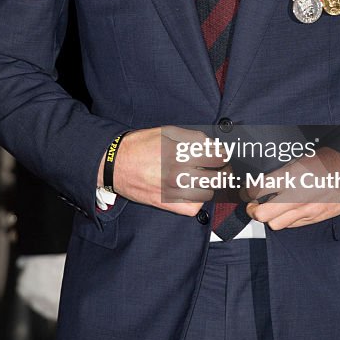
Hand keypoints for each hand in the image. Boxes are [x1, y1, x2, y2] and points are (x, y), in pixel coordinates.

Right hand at [100, 127, 227, 216]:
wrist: (116, 163)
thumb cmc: (141, 145)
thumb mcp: (167, 131)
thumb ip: (193, 137)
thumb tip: (213, 144)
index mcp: (180, 151)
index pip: (217, 156)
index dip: (224, 155)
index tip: (223, 155)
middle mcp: (178, 171)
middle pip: (217, 176)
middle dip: (223, 171)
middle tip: (222, 169)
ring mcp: (172, 189)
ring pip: (208, 193)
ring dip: (210, 186)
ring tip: (206, 179)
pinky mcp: (166, 203)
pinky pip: (193, 208)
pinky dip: (198, 202)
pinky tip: (193, 192)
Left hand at [245, 146, 339, 229]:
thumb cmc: (330, 159)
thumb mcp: (301, 157)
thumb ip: (282, 170)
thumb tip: (263, 177)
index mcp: (291, 177)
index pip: (257, 190)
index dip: (246, 191)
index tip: (246, 190)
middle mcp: (297, 197)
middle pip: (261, 214)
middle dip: (252, 209)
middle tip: (253, 202)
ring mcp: (306, 211)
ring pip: (275, 224)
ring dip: (269, 217)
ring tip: (270, 208)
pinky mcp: (315, 218)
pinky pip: (292, 225)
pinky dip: (285, 220)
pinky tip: (287, 210)